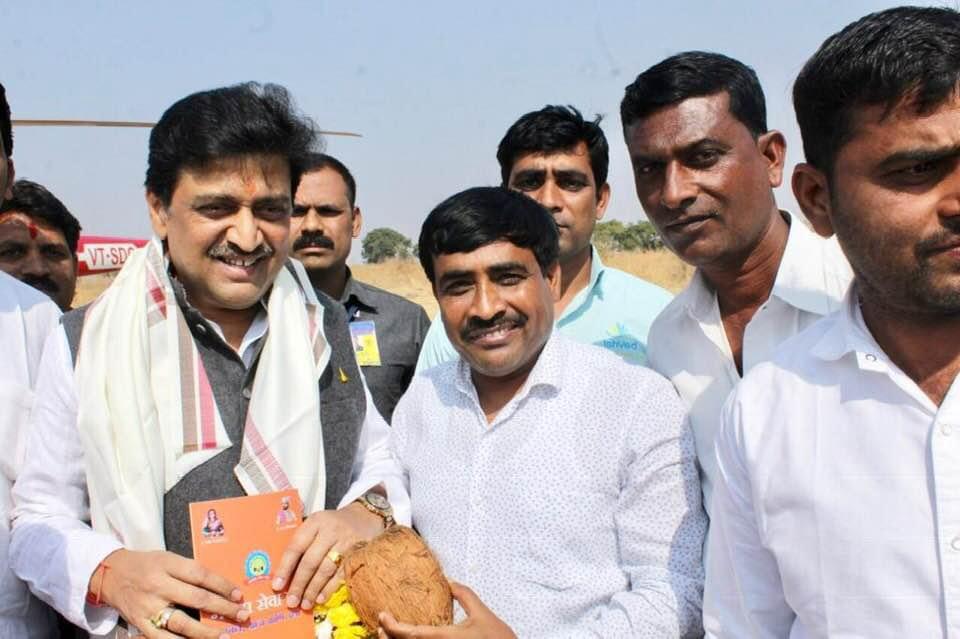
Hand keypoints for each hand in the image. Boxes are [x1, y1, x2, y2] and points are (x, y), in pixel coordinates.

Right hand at [96, 548, 248, 637]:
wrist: (110, 574)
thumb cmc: (146, 565)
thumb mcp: (167, 558)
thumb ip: (189, 571)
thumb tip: (220, 586)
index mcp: (167, 564)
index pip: (201, 575)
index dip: (222, 585)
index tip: (238, 595)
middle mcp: (158, 585)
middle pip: (196, 598)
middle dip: (222, 608)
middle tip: (242, 614)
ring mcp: (149, 606)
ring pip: (182, 622)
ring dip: (206, 632)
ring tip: (224, 636)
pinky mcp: (140, 623)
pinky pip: (163, 638)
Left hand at [271, 501, 383, 610]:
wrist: (366, 517)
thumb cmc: (334, 524)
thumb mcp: (318, 524)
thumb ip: (303, 542)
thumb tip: (284, 572)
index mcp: (315, 522)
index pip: (296, 546)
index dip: (285, 567)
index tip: (277, 585)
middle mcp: (330, 531)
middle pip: (310, 561)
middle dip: (299, 584)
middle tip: (291, 601)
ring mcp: (345, 542)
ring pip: (326, 569)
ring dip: (313, 589)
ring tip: (305, 604)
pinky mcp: (358, 553)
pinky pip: (341, 574)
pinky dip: (330, 588)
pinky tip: (321, 598)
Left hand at [378, 582, 515, 638]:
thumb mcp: (482, 614)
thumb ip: (465, 595)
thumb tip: (449, 581)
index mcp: (446, 638)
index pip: (411, 634)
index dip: (392, 626)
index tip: (382, 616)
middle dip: (389, 638)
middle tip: (381, 625)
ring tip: (390, 633)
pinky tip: (412, 638)